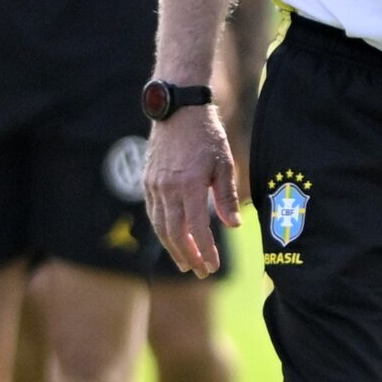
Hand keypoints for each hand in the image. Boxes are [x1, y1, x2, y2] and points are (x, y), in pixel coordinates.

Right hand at [145, 107, 239, 275]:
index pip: (197, 228)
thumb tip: (234, 226)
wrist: (177, 109)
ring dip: (172, 248)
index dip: (205, 250)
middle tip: (200, 272)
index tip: (213, 266)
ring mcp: (154, 185)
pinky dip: (162, 230)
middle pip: (175, 233)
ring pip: (160, 226)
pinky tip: (172, 238)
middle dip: (188, 256)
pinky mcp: (147, 181)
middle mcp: (168, 188)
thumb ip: (227, 196)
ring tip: (185, 263)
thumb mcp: (225, 163)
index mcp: (190, 184)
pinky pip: (153, 213)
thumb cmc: (206, 135)